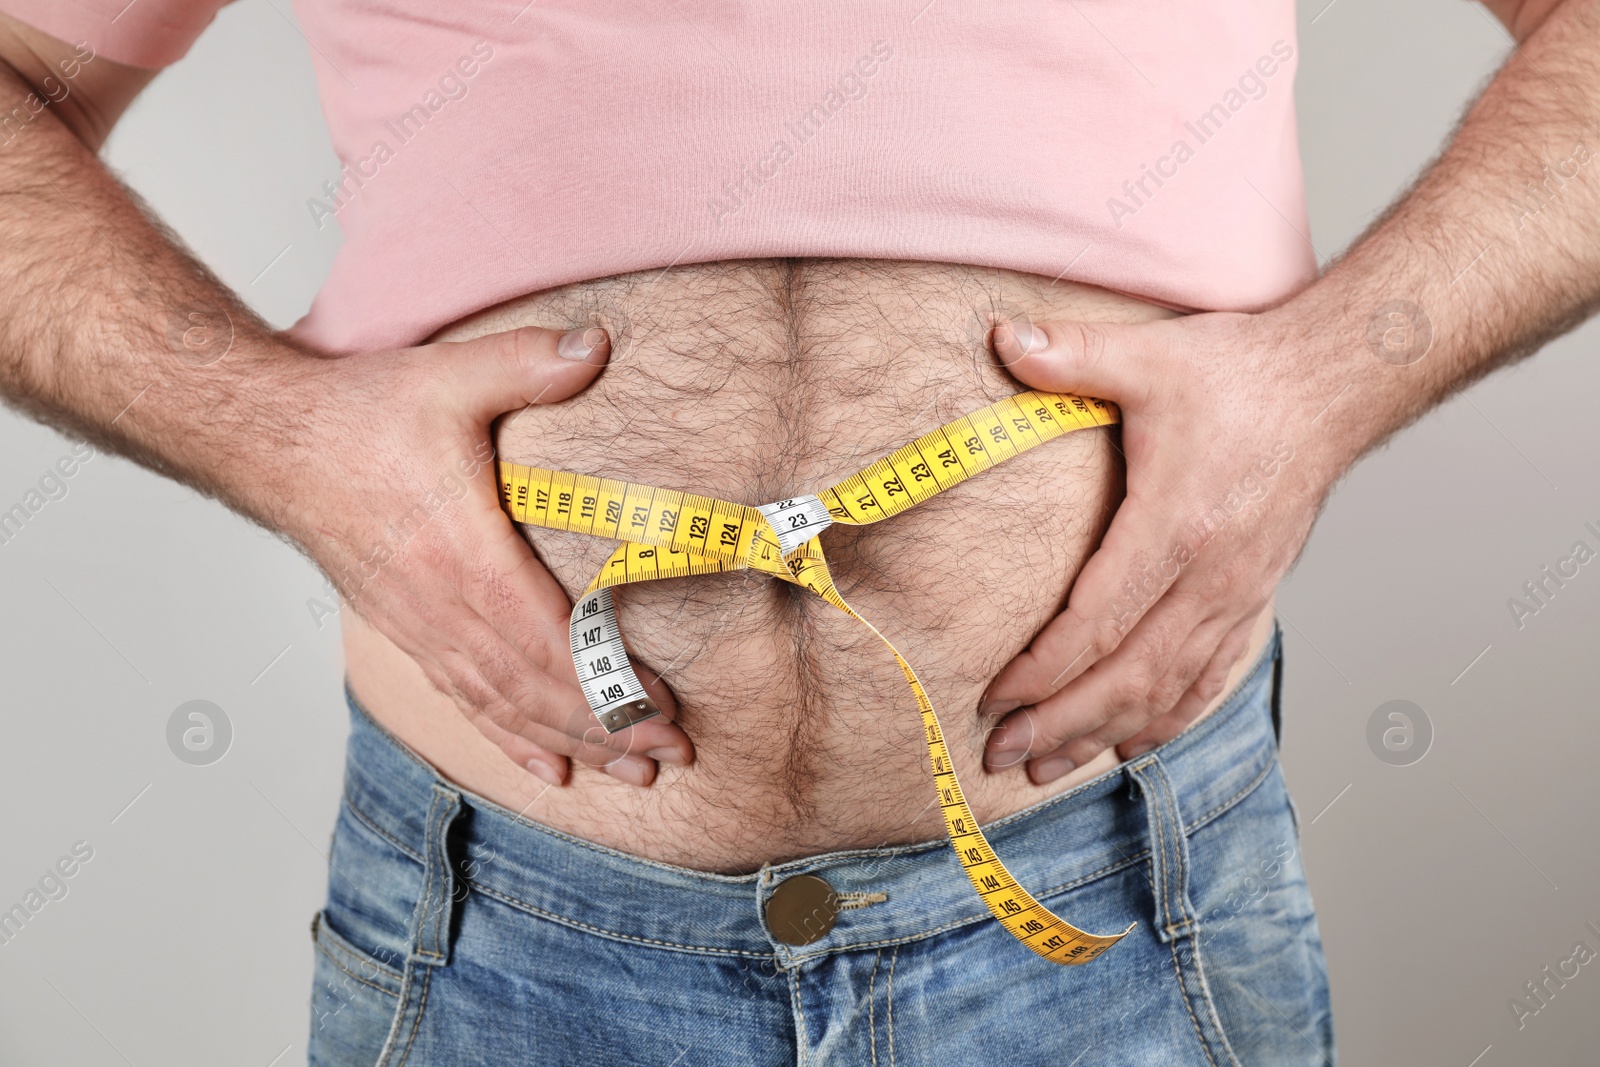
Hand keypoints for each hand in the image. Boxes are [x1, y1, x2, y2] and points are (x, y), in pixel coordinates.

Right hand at [270, 325, 691, 786]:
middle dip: (607, 729)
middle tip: (670, 758)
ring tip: (630, 776)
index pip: (550, 643)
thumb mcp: (450, 376)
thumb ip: (529, 362)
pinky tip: (552, 766)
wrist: (268, 440)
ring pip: (504, 706)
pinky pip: (465, 699)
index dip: (608, 686)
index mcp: (465, 555)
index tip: (664, 712)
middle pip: (535, 691)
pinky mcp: (407, 629)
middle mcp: (443, 607)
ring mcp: (421, 626)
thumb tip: (599, 343)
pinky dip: (511, 737)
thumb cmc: (358, 413)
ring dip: (570, 743)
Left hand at [980, 311, 1341, 782]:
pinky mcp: (1256, 597)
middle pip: (1129, 676)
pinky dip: (1170, 717)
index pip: (1097, 623)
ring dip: (1106, 732)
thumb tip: (1001, 336)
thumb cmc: (1243, 375)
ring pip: (1169, 690)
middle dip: (1062, 722)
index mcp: (1177, 527)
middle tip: (1003, 754)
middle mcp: (1212, 577)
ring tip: (1050, 767)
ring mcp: (1240, 595)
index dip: (1043, 670)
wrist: (1335, 385)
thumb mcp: (1149, 357)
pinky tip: (1133, 743)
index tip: (995, 698)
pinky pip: (1213, 677)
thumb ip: (1070, 354)